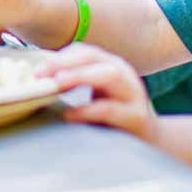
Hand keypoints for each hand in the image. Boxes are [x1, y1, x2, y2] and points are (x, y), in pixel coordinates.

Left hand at [39, 44, 160, 142]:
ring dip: (81, 76)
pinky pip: (110, 109)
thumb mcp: (98, 93)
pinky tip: (71, 114)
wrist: (154, 139)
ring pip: (107, 74)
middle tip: (41, 73)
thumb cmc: (117, 114)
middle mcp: (123, 73)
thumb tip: (41, 78)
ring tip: (58, 82)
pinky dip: (89, 110)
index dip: (60, 57)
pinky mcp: (136, 116)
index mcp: (111, 65)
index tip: (37, 70)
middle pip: (93, 57)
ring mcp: (132, 92)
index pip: (84, 51)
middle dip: (65, 62)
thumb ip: (77, 82)